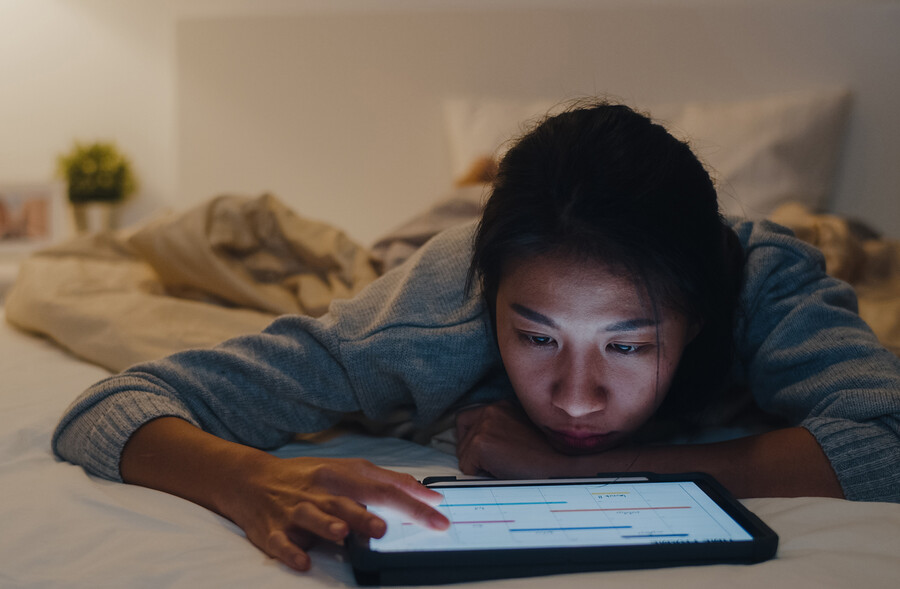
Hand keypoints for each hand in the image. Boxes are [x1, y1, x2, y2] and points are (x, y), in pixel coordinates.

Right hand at [224, 456, 449, 570]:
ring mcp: (293, 511)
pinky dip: (291, 552)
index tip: (439, 519)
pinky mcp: (271, 531)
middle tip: (384, 528)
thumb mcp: (348, 470)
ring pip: (311, 517)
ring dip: (326, 526)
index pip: (382, 489)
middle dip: (363, 515)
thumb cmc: (310, 477)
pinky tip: (303, 560)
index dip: (411, 504)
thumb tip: (429, 493)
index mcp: (341, 476)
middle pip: (345, 503)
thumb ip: (388, 481)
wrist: (251, 480)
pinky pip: (281, 543)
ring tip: (342, 534)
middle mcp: (319, 492)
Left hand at [455, 400, 574, 477]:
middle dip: (473, 450)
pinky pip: (466, 467)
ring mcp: (485, 425)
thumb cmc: (543, 455)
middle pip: (461, 433)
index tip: (489, 450)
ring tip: (504, 465)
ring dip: (479, 463)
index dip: (474, 438)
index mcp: (502, 405)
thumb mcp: (521, 431)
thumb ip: (500, 429)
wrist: (559, 467)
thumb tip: (476, 443)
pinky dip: (480, 474)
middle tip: (496, 461)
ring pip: (463, 452)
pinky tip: (501, 471)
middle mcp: (492, 409)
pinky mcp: (481, 443)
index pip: (468, 418)